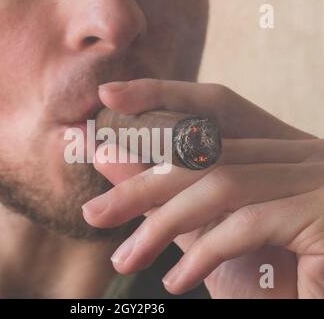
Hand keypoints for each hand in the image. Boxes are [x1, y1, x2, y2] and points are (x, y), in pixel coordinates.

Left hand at [83, 79, 323, 297]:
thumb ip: (164, 194)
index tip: (109, 97)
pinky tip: (176, 281)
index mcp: (272, 150)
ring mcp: (315, 181)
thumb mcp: (204, 230)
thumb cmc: (265, 275)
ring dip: (161, 226)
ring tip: (124, 260)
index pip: (212, 107)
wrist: (313, 307)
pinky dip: (203, 254)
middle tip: (94, 212)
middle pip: (205, 151)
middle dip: (141, 182)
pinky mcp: (323, 215)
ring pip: (219, 185)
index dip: (160, 95)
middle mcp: (298, 155)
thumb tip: (109, 155)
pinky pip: (247, 224)